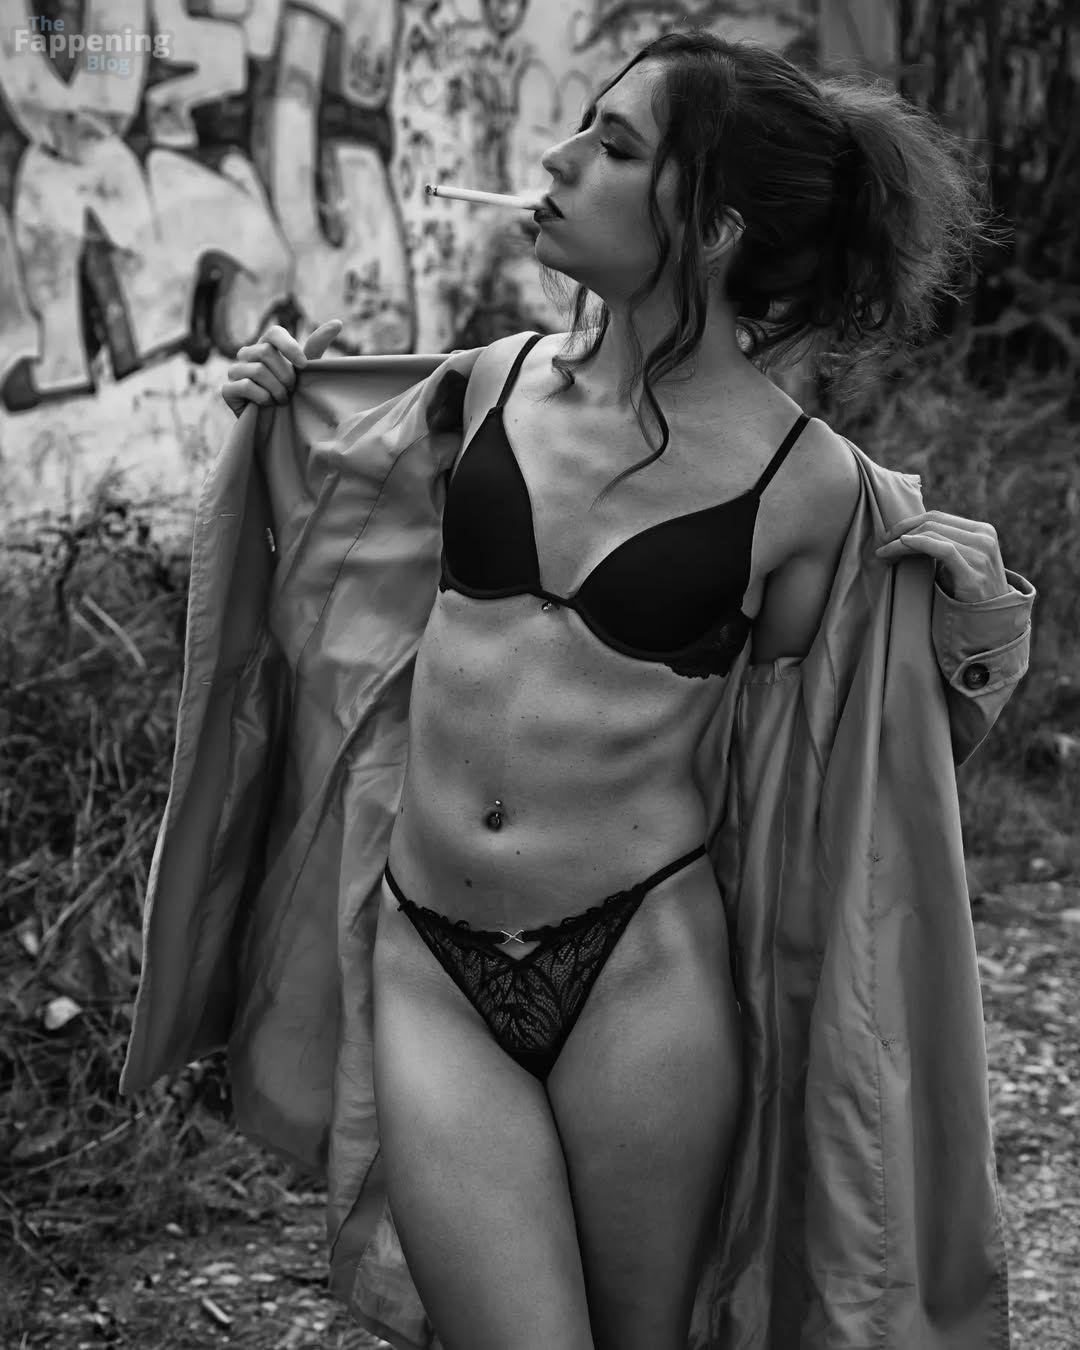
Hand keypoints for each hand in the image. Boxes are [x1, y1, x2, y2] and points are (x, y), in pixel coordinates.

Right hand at [220, 319, 342, 417]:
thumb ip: (316, 346)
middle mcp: (246, 354)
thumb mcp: (304, 370)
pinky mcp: (227, 390)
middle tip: (291, 390)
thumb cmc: (291, 393)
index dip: (290, 347)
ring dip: (277, 389)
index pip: (274, 332)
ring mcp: (234, 371)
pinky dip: (263, 398)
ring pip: (257, 371)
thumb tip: (338, 323)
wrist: (275, 424)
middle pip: (265, 352)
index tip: (303, 366)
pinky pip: (246, 386)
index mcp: (265, 345)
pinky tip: (267, 405)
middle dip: (285, 375)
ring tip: (282, 400)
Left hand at [874, 510, 1010, 601]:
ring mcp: (981, 554)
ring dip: (902, 542)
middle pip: (932, 523)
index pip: (937, 517)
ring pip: (933, 534)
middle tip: (882, 543)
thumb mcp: (960, 561)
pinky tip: (902, 544)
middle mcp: (984, 538)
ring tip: (884, 552)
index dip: (908, 522)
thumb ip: (944, 544)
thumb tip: (908, 535)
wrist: (991, 620)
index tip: (889, 535)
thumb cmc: (969, 591)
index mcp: (981, 530)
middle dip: (902, 530)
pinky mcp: (974, 572)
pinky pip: (943, 550)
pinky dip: (920, 543)